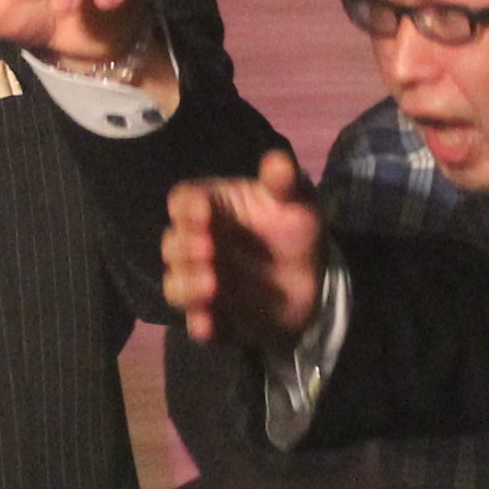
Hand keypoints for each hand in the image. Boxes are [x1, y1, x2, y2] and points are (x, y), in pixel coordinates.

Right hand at [163, 151, 326, 346]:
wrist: (316, 278)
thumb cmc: (295, 227)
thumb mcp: (297, 200)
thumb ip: (284, 182)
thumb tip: (277, 162)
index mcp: (211, 209)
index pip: (183, 202)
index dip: (186, 208)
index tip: (202, 212)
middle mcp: (198, 246)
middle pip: (172, 245)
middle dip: (184, 248)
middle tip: (208, 249)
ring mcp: (204, 284)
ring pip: (176, 287)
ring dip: (187, 286)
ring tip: (212, 284)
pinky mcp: (217, 319)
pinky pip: (199, 326)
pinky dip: (201, 326)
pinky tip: (208, 325)